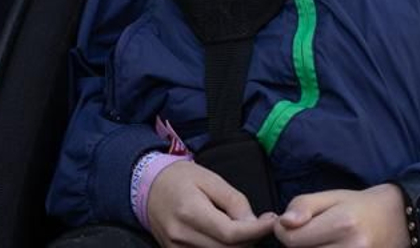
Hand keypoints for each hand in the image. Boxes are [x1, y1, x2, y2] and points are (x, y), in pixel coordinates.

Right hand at [147, 161, 277, 246]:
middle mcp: (181, 235)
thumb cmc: (180, 178)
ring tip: (242, 229)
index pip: (231, 233)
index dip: (256, 231)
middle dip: (250, 240)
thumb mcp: (210, 179)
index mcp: (190, 212)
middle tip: (259, 224)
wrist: (147, 186)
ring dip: (238, 246)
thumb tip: (254, 223)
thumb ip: (234, 201)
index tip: (272, 222)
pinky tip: (227, 238)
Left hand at [273, 185, 407, 247]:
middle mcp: (352, 247)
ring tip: (318, 241)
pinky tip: (327, 247)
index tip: (288, 224)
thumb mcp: (331, 196)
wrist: (395, 220)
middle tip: (306, 234)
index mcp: (342, 223)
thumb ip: (303, 205)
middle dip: (297, 245)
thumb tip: (283, 223)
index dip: (283, 232)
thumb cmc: (358, 206)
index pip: (292, 240)